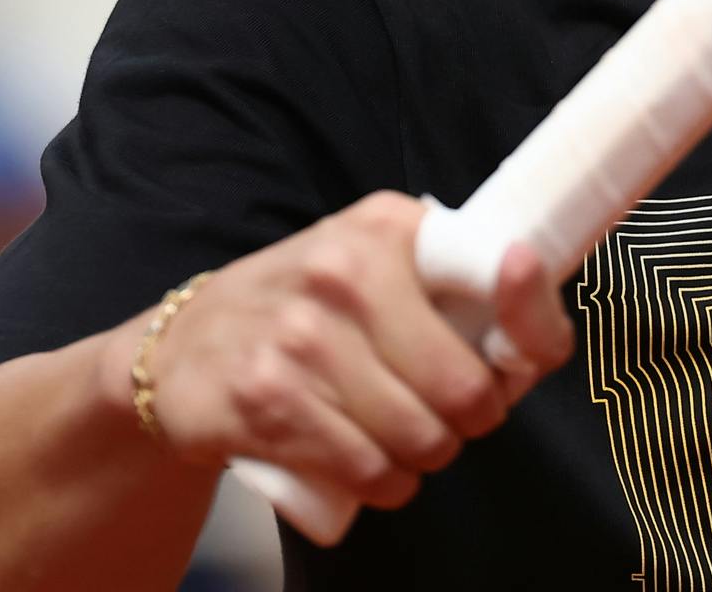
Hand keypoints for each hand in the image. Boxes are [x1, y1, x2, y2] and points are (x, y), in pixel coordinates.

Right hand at [109, 194, 573, 513]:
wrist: (181, 348)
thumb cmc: (303, 311)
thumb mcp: (372, 266)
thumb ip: (450, 289)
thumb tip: (531, 341)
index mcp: (387, 228)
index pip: (498, 276)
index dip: (530, 330)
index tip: (514, 359)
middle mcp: (346, 270)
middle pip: (468, 388)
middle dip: (468, 418)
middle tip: (438, 411)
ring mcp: (303, 335)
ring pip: (422, 438)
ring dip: (422, 457)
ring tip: (394, 434)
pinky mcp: (268, 399)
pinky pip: (370, 469)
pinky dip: (383, 484)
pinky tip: (363, 462)